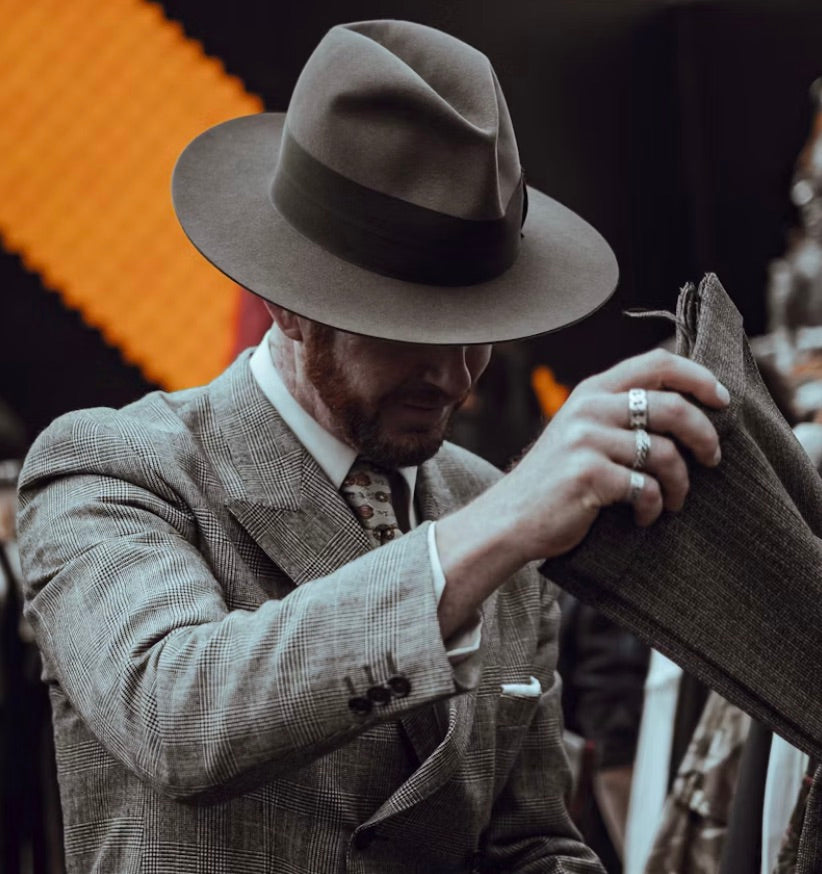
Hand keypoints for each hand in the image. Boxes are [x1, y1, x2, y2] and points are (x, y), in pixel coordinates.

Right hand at [499, 348, 729, 560]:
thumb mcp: (581, 433)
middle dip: (704, 436)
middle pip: (672, 407)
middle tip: (712, 460)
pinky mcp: (587, 475)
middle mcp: (588, 409)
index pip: (657, 363)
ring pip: (664, 454)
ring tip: (673, 502)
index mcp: (591, 391)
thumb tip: (690, 411)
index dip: (698, 377)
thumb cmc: (555, 480)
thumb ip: (619, 415)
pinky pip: (645, 488)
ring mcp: (585, 441)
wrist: (510, 518)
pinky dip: (653, 507)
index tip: (721, 400)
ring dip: (680, 485)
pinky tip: (644, 517)